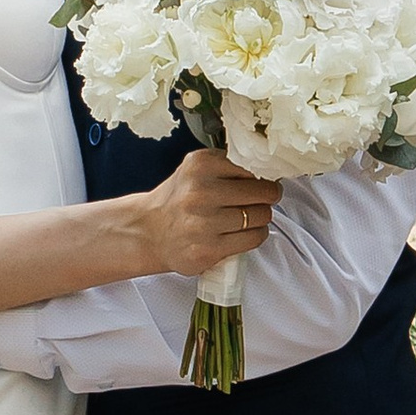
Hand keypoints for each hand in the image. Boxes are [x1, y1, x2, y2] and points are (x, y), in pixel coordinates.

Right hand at [140, 149, 281, 277]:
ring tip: (247, 218)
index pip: (254, 168)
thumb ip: (228, 165)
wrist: (149, 232)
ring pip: (261, 217)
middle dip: (266, 198)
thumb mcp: (196, 169)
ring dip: (260, 219)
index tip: (261, 184)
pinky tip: (243, 232)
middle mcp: (200, 193)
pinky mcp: (208, 249)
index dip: (261, 178)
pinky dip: (254, 235)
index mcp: (200, 166)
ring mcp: (204, 223)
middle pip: (262, 193)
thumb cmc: (178, 200)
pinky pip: (252, 239)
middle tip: (259, 201)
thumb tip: (266, 174)